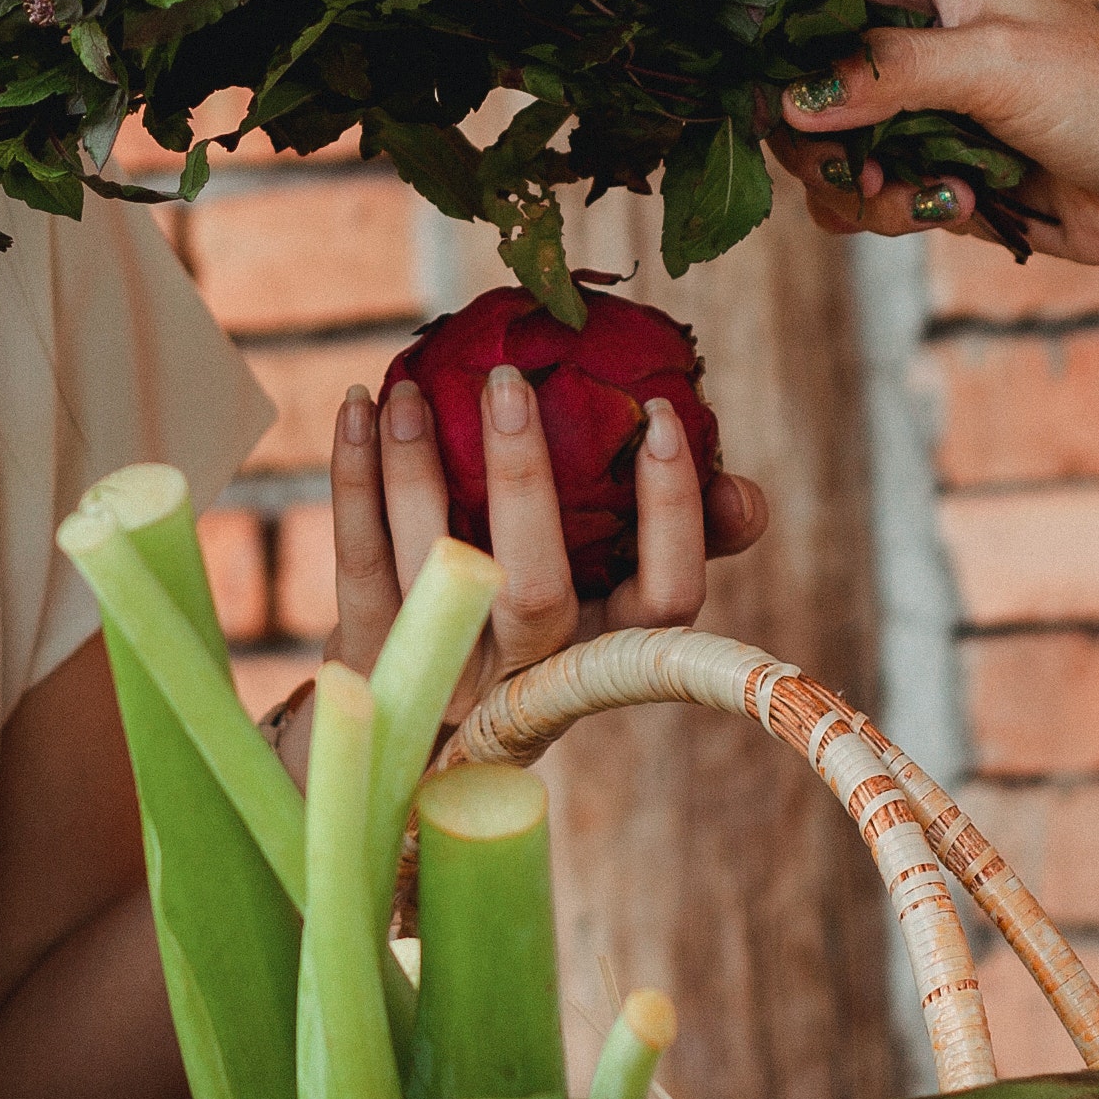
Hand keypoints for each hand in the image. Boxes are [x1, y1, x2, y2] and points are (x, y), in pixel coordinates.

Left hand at [321, 362, 764, 736]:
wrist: (414, 719)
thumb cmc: (544, 618)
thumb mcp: (619, 592)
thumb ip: (688, 537)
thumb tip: (744, 493)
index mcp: (607, 654)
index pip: (667, 600)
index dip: (673, 513)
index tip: (663, 415)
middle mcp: (530, 675)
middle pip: (537, 591)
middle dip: (523, 478)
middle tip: (509, 380)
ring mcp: (446, 673)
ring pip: (434, 567)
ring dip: (416, 465)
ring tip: (411, 384)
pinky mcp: (372, 654)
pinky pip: (360, 556)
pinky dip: (355, 476)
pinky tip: (359, 405)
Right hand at [765, 0, 1098, 274]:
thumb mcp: (996, 66)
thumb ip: (885, 75)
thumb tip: (789, 100)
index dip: (774, 35)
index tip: (769, 92)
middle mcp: (915, 33)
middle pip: (800, 81)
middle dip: (817, 135)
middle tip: (857, 167)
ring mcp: (923, 106)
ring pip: (827, 150)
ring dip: (859, 185)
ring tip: (920, 197)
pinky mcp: (937, 170)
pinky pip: (869, 196)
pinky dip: (894, 212)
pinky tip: (962, 207)